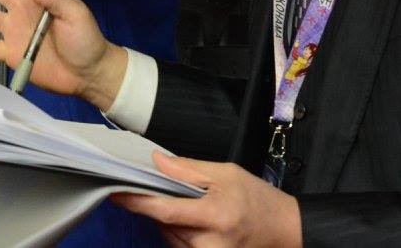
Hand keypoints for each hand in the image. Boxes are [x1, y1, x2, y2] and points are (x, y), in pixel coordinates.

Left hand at [111, 152, 301, 247]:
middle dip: (154, 205)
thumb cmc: (258, 199)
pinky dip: (177, 231)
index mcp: (215, 216)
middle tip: (156, 186)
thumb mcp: (227, 174)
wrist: (286, 231)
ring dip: (166, 219)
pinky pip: (179, 246)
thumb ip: (188, 168)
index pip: (164, 211)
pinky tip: (190, 219)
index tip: (114, 191)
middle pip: (163, 224)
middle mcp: (209, 244)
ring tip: (187, 203)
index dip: (136, 202)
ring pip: (168, 236)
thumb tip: (156, 161)